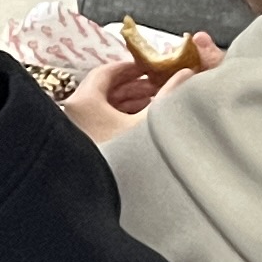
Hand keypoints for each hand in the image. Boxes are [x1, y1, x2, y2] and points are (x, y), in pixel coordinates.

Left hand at [58, 33, 219, 143]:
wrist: (110, 195)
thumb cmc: (126, 157)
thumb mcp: (151, 120)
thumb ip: (169, 94)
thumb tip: (186, 74)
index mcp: (83, 101)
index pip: (105, 71)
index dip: (131, 67)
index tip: (149, 66)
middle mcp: (75, 113)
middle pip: (105, 88)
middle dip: (135, 84)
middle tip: (158, 82)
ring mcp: (78, 129)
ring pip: (105, 105)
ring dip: (131, 100)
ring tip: (157, 99)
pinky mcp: (85, 144)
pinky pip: (103, 120)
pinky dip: (122, 114)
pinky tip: (144, 118)